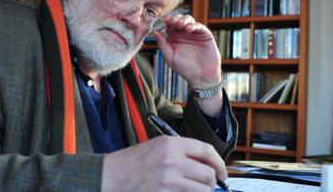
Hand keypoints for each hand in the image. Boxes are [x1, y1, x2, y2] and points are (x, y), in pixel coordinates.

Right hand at [102, 136, 227, 191]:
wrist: (110, 176)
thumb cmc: (132, 162)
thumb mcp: (157, 147)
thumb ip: (181, 152)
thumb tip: (206, 164)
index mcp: (171, 143)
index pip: (206, 150)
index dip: (219, 163)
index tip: (222, 172)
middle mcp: (172, 159)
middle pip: (208, 173)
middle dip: (212, 182)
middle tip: (208, 185)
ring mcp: (168, 178)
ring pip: (202, 189)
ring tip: (193, 189)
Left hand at [154, 14, 220, 88]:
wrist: (201, 76)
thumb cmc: (185, 69)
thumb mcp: (170, 57)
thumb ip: (162, 45)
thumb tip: (154, 32)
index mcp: (173, 38)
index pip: (169, 25)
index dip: (167, 21)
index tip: (165, 21)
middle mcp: (183, 34)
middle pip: (178, 19)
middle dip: (175, 18)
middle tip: (173, 22)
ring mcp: (194, 33)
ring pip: (189, 20)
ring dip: (184, 20)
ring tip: (181, 25)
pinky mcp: (205, 35)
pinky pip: (199, 26)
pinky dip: (194, 25)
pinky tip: (189, 29)